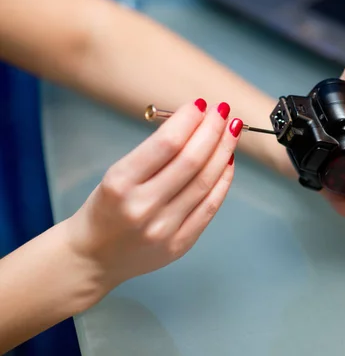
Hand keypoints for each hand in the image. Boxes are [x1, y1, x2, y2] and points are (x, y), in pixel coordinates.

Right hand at [63, 99, 241, 295]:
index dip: (189, 120)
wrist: (93, 258)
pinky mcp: (180, 244)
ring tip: (232, 130)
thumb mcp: (115, 174)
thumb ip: (153, 154)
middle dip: (212, 130)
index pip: (166, 144)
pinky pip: (210, 206)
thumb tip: (194, 124)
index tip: (201, 104)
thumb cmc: (105, 209)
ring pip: (205, 182)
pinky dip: (223, 181)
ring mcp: (164, 228)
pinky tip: (228, 161)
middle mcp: (143, 207)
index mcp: (120, 183)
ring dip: (223, 151)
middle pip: (191, 161)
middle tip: (223, 111)